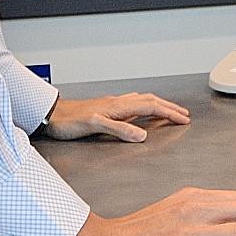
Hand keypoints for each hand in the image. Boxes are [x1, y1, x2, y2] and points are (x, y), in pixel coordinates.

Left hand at [42, 92, 189, 141]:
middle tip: (184, 114)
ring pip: (142, 100)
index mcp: (118, 106)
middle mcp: (117, 102)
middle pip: (150, 101)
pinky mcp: (106, 108)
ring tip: (169, 110)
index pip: (151, 107)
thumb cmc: (68, 122)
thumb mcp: (93, 126)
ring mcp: (112, 104)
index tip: (184, 120)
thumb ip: (118, 129)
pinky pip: (132, 104)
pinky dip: (145, 106)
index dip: (169, 113)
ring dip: (159, 105)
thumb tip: (143, 135)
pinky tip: (141, 110)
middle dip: (169, 107)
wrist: (51, 115)